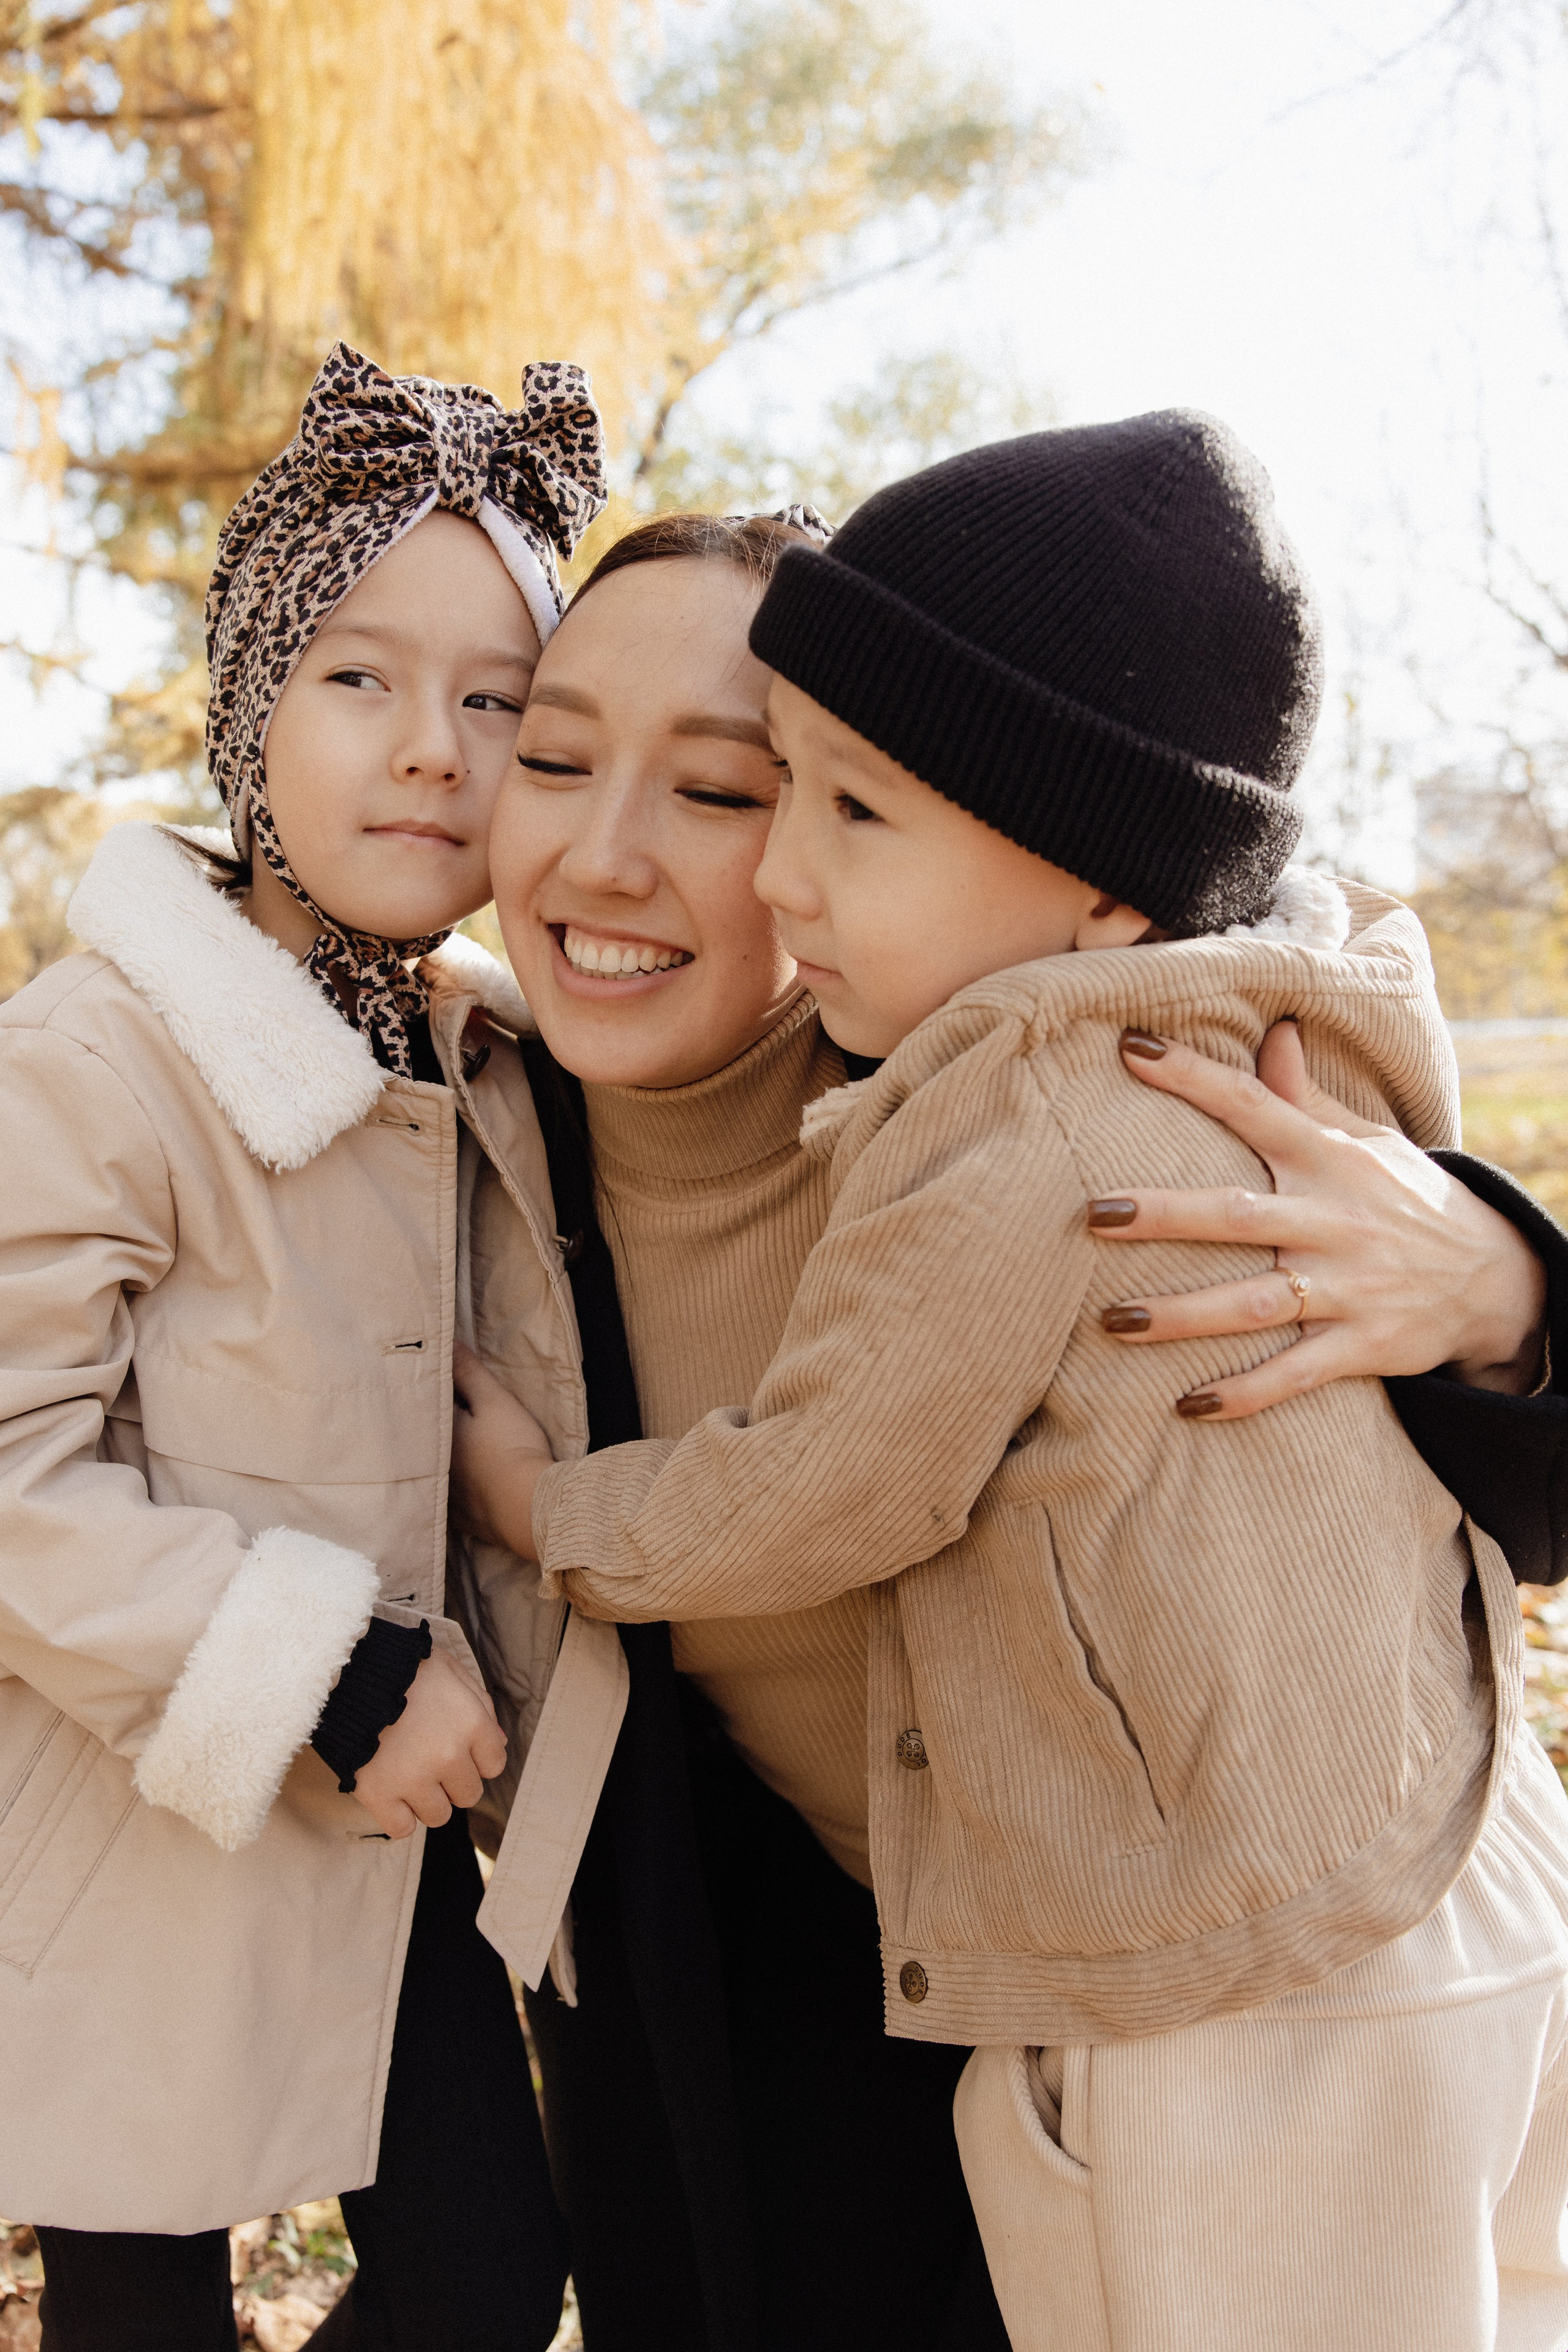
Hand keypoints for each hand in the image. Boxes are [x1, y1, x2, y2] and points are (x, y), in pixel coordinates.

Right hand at [351, 1648, 506, 1838]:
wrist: (348, 1670)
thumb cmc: (404, 1668)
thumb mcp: (450, 1670)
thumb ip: (480, 1704)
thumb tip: (499, 1744)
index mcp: (471, 1723)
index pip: (494, 1764)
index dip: (477, 1757)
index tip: (457, 1746)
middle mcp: (448, 1755)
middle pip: (468, 1794)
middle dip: (453, 1780)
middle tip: (428, 1758)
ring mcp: (414, 1778)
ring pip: (438, 1815)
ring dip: (427, 1800)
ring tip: (407, 1773)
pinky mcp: (379, 1794)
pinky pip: (402, 1828)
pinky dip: (398, 1816)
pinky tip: (392, 1795)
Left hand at [451, 1337, 552, 1559]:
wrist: (530, 1509)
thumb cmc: (512, 1447)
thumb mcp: (494, 1400)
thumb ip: (468, 1371)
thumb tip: (445, 1342)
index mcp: (437, 1433)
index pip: (426, 1405)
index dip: (432, 1392)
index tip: (430, 1381)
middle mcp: (432, 1465)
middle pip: (429, 1439)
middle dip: (434, 1427)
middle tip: (443, 1412)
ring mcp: (445, 1495)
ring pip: (437, 1469)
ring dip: (441, 1459)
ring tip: (455, 1448)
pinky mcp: (461, 1517)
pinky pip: (451, 1498)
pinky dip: (454, 1489)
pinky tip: (461, 1486)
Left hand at [1089, 1022, 1547, 1419]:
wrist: (1496, 1279)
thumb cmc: (1408, 1199)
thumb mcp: (1367, 1140)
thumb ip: (1306, 1095)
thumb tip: (1272, 1029)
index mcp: (1328, 1160)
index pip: (1254, 1106)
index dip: (1193, 1077)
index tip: (1131, 1048)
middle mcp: (1333, 1220)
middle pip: (1237, 1216)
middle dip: (1164, 1216)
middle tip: (1094, 1214)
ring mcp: (1348, 1287)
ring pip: (1255, 1304)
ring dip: (1183, 1315)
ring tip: (1113, 1321)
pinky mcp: (1362, 1346)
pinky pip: (1295, 1374)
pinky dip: (1244, 1393)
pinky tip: (1188, 1406)